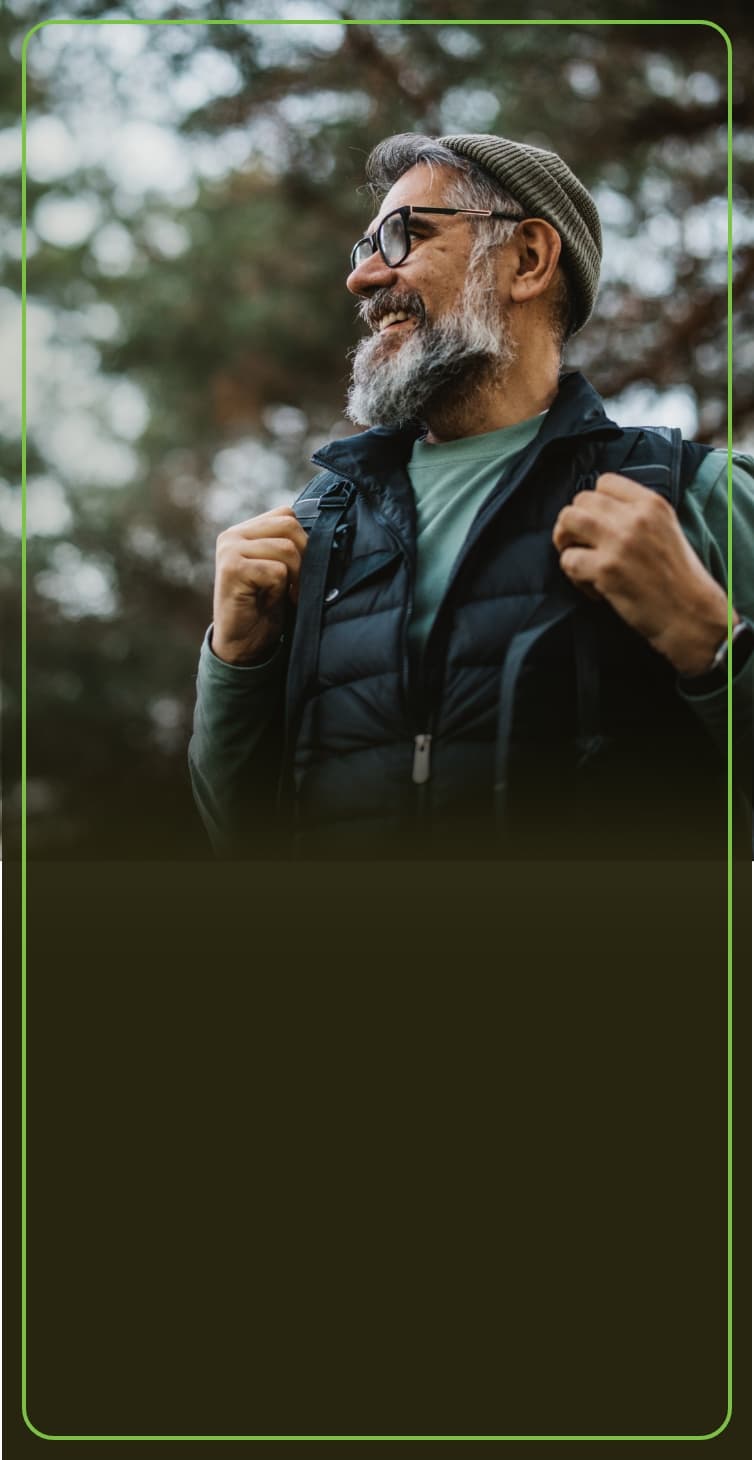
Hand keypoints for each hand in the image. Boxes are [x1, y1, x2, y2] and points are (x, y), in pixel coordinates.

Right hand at [212, 506, 307, 663]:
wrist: (242, 644)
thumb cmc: (265, 607)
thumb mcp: (279, 569)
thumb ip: (288, 546)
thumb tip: (327, 530)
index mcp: (244, 531)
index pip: (287, 515)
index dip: (303, 541)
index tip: (300, 571)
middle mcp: (233, 535)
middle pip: (289, 526)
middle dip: (304, 558)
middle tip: (298, 586)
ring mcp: (230, 550)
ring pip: (286, 549)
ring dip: (295, 577)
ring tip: (286, 595)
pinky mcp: (231, 569)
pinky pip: (276, 570)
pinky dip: (281, 590)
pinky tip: (271, 601)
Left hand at [552, 473, 733, 675]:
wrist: (691, 615)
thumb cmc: (678, 579)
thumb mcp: (666, 530)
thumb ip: (636, 516)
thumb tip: (597, 513)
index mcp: (652, 504)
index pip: (605, 481)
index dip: (594, 503)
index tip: (598, 524)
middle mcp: (635, 517)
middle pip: (580, 500)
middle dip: (574, 523)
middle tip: (581, 546)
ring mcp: (619, 541)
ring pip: (567, 521)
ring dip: (566, 542)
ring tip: (581, 562)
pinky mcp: (606, 569)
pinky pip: (568, 560)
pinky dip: (575, 577)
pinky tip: (595, 589)